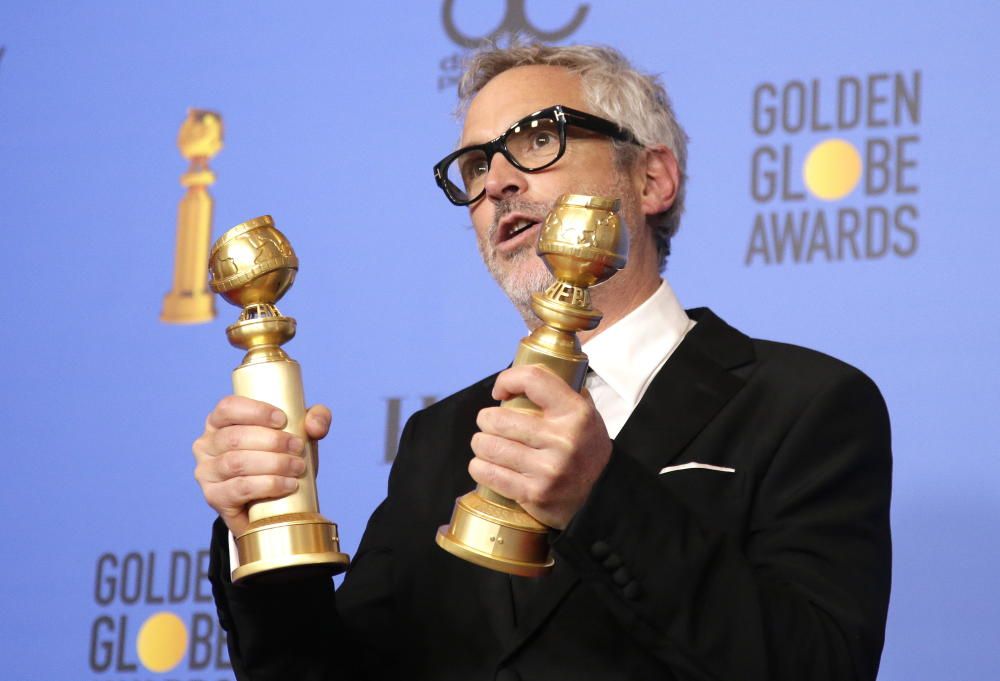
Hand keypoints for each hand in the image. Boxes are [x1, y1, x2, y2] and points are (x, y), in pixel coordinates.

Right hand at [192, 396, 331, 534]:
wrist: (272, 503)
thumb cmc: (280, 457)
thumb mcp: (298, 433)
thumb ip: (314, 419)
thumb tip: (314, 425)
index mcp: (219, 421)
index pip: (228, 407)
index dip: (256, 411)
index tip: (283, 419)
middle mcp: (205, 444)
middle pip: (235, 437)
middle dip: (272, 441)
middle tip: (298, 448)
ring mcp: (207, 472)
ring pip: (237, 463)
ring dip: (273, 464)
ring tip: (298, 467)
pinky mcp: (214, 497)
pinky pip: (240, 488)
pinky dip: (268, 485)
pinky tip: (288, 484)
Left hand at [469, 364, 611, 529]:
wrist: (603, 497)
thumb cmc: (585, 449)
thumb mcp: (586, 415)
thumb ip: (562, 392)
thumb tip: (525, 376)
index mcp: (576, 413)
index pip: (533, 379)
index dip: (507, 380)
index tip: (499, 392)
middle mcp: (563, 440)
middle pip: (498, 419)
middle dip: (486, 420)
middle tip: (489, 424)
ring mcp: (548, 469)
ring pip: (488, 446)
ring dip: (480, 444)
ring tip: (486, 445)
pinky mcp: (534, 494)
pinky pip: (488, 474)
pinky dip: (479, 467)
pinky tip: (484, 465)